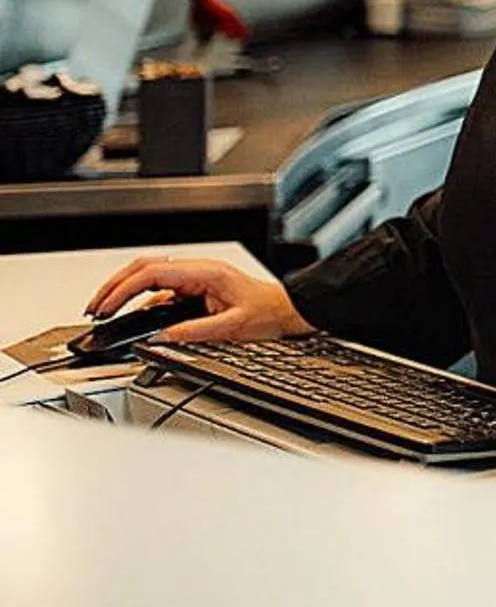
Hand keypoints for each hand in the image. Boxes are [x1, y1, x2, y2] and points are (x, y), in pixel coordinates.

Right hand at [84, 255, 311, 343]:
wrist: (289, 310)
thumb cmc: (268, 312)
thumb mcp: (232, 326)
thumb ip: (194, 331)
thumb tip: (161, 337)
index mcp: (205, 273)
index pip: (153, 273)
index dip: (124, 288)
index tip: (107, 306)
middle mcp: (197, 271)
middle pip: (144, 268)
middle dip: (115, 286)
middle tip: (95, 307)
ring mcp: (194, 279)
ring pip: (149, 277)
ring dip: (124, 291)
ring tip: (105, 310)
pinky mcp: (194, 290)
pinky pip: (160, 291)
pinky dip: (140, 302)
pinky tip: (129, 316)